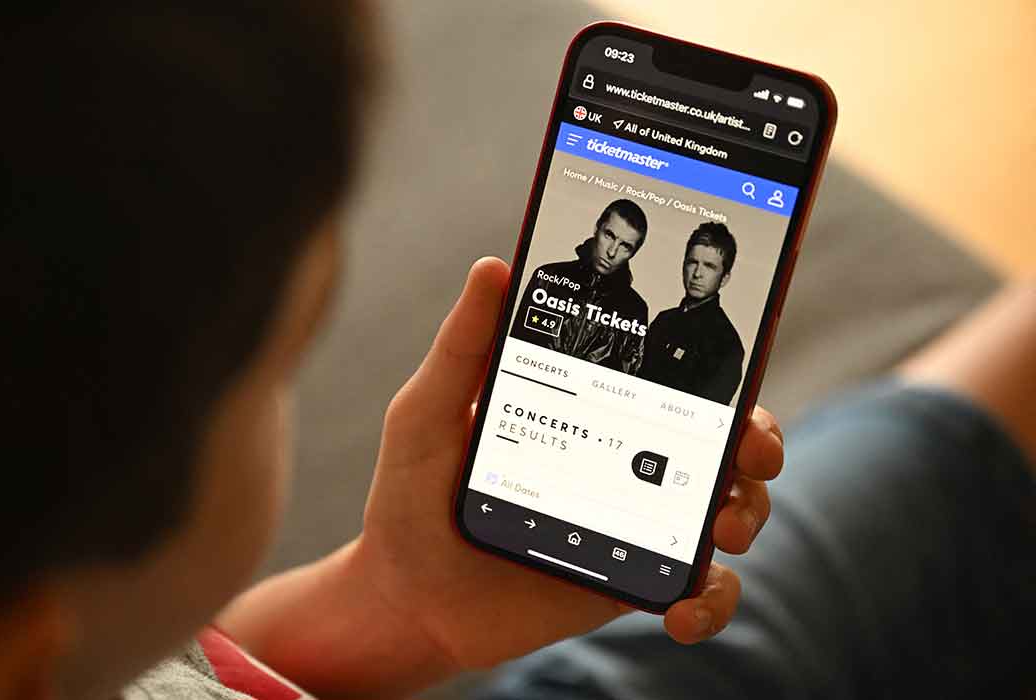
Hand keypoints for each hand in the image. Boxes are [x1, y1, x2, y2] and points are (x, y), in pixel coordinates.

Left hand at [354, 257, 784, 670]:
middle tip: (753, 451)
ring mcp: (632, 520)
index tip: (745, 357)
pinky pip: (699, 590)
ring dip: (748, 514)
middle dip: (760, 439)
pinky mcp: (631, 582)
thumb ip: (462, 348)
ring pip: (728, 509)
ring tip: (721, 528)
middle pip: (721, 439)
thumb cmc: (412, 496)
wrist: (405, 599)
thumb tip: (492, 267)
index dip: (722, 365)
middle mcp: (622, 458)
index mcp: (589, 407)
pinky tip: (682, 612)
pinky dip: (711, 601)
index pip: (670, 375)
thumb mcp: (429, 413)